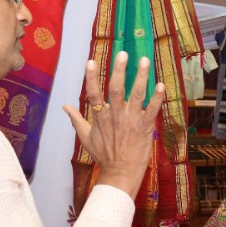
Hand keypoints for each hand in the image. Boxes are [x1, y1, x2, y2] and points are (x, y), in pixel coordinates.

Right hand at [63, 54, 165, 198]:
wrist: (121, 172)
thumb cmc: (104, 156)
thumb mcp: (86, 138)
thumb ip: (76, 119)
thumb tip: (64, 106)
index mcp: (100, 117)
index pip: (93, 93)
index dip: (91, 77)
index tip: (90, 61)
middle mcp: (115, 115)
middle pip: (117, 89)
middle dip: (119, 70)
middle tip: (123, 53)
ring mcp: (131, 120)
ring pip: (137, 94)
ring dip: (141, 77)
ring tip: (144, 60)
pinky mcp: (145, 127)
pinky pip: (152, 109)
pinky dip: (157, 98)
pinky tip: (161, 84)